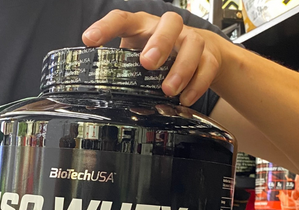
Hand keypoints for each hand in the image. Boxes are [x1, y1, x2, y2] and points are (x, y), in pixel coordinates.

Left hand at [82, 10, 230, 105]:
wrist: (199, 51)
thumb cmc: (156, 52)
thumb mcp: (133, 56)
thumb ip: (117, 67)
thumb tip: (91, 91)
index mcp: (141, 26)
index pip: (122, 19)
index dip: (105, 28)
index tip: (89, 40)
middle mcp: (167, 28)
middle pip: (169, 23)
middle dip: (159, 42)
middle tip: (147, 63)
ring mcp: (190, 40)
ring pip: (192, 44)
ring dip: (181, 67)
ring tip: (168, 90)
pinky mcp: (209, 55)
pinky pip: (207, 66)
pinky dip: (197, 84)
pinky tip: (185, 99)